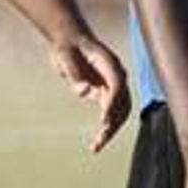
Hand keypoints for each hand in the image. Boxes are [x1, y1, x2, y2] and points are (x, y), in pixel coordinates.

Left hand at [49, 33, 130, 152]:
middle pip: (123, 102)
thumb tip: (84, 93)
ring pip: (119, 112)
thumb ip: (73, 73)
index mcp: (109, 62)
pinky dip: (106, 127)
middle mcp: (116, 75)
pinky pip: (110, 113)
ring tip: (96, 146)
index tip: (104, 120)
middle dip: (114, 122)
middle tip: (100, 140)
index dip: (113, 103)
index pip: (118, 85)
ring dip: (111, 129)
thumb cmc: (67, 46)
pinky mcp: (105, 93)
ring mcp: (112, 85)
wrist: (69, 41)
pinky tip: (96, 142)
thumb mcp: (64, 56)